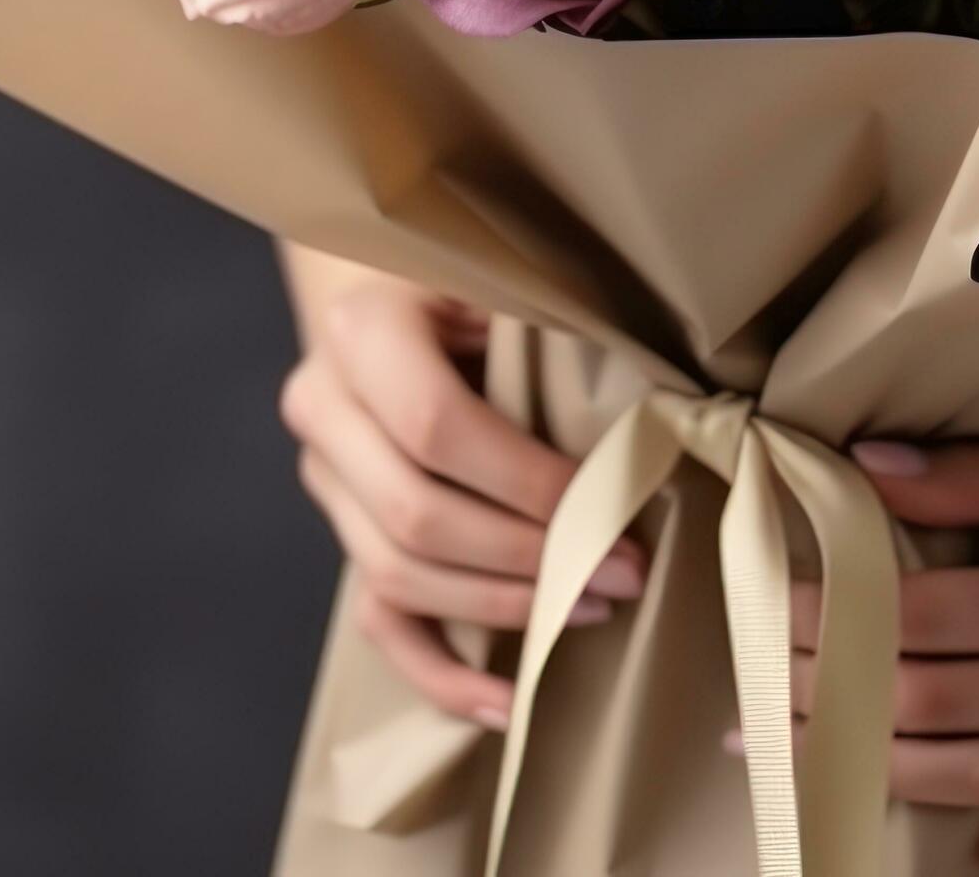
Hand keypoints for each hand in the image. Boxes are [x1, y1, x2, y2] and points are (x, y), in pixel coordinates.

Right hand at [279, 270, 644, 728]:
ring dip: (502, 606)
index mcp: (362, 331)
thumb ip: (550, 330)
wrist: (384, 280)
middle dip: (528, 557)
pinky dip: (440, 672)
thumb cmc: (465, 275)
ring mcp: (322, 478)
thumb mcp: (500, 276)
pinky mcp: (341, 528)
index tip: (607, 508)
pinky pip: (378, 619)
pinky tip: (507, 703)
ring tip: (592, 607)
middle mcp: (322, 407)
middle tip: (622, 571)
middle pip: (415, 516)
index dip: (526, 483)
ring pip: (396, 576)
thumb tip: (655, 409)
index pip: (437, 429)